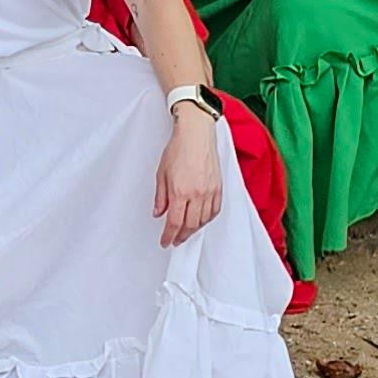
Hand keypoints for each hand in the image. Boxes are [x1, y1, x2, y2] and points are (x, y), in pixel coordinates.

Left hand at [154, 106, 222, 248]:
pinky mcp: (218, 188)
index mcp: (180, 191)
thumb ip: (160, 196)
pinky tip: (201, 220)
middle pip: (190, 225)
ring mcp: (210, 192)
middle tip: (174, 240)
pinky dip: (207, 219)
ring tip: (186, 231)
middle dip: (181, 236)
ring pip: (203, 220)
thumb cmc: (178, 149)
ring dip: (194, 229)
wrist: (196, 135)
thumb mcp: (161, 173)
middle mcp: (197, 194)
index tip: (165, 241)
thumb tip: (158, 213)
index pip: (174, 222)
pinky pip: (214, 211)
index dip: (169, 235)